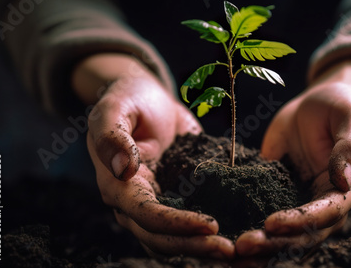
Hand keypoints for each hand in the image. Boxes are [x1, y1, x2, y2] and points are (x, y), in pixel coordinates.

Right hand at [74, 54, 234, 258]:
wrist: (147, 97)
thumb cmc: (129, 98)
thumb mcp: (114, 107)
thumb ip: (111, 135)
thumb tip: (123, 170)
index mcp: (118, 185)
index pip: (146, 214)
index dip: (176, 224)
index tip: (210, 224)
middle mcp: (135, 203)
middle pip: (162, 238)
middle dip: (195, 246)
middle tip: (231, 251)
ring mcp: (157, 204)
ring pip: (176, 240)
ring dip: (204, 248)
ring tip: (238, 252)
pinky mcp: (177, 199)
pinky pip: (191, 224)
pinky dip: (209, 234)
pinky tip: (239, 236)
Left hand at [236, 60, 350, 255]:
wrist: (319, 104)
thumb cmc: (342, 106)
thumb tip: (344, 178)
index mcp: (349, 189)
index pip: (327, 214)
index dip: (300, 222)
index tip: (271, 224)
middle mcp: (326, 203)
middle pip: (303, 235)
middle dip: (274, 244)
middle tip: (242, 247)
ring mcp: (300, 202)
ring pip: (283, 235)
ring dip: (260, 247)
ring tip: (232, 255)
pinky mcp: (278, 194)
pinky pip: (262, 214)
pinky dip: (247, 226)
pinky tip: (224, 238)